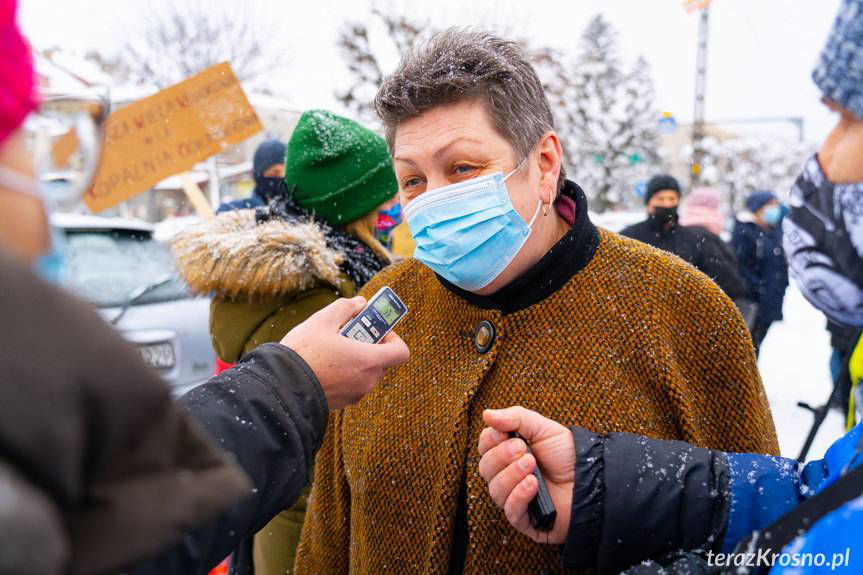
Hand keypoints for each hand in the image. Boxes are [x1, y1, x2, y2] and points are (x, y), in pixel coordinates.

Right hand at [280, 297, 409, 409]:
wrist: (280, 388)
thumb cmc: (303, 354)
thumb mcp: (322, 321)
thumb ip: (345, 307)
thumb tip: (359, 303)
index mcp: (368, 360)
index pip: (401, 352)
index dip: (393, 338)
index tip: (377, 330)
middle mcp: (367, 380)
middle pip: (383, 361)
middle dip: (371, 346)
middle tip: (351, 334)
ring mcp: (355, 394)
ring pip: (366, 373)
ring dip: (357, 359)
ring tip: (334, 348)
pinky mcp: (342, 402)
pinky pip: (353, 384)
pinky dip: (347, 373)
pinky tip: (325, 364)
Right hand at [478, 406, 574, 543]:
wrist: (593, 479)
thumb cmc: (568, 455)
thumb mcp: (543, 429)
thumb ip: (515, 418)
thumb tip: (486, 414)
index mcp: (509, 454)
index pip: (485, 447)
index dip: (491, 440)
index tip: (505, 434)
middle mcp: (508, 476)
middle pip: (486, 468)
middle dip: (501, 456)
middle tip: (523, 449)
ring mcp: (515, 497)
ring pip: (495, 489)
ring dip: (511, 475)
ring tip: (532, 465)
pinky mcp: (525, 519)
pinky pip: (510, 510)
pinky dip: (519, 495)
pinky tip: (533, 485)